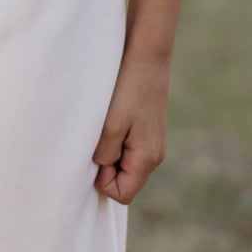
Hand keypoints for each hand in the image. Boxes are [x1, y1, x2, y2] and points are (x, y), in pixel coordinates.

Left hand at [93, 52, 168, 206]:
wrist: (146, 57)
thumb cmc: (127, 90)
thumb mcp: (109, 126)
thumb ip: (104, 156)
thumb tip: (102, 170)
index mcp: (147, 159)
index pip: (122, 194)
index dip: (103, 182)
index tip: (96, 154)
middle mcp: (155, 156)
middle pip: (124, 182)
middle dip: (106, 168)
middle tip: (99, 139)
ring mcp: (153, 144)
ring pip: (124, 165)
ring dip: (109, 152)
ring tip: (105, 127)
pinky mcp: (148, 132)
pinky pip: (128, 150)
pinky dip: (116, 141)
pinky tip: (112, 121)